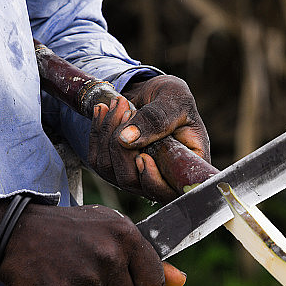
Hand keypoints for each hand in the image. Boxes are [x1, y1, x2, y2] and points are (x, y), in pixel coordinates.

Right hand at [0, 203, 185, 285]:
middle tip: (85, 281)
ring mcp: (84, 277)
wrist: (13, 231)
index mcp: (126, 236)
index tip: (117, 279)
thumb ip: (148, 259)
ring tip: (66, 283)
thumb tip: (180, 281)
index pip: (153, 284)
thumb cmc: (67, 232)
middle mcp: (109, 255)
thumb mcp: (110, 233)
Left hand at [88, 75, 209, 201]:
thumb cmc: (173, 97)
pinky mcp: (116, 168)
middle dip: (122, 146)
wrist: (152, 93)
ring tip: (119, 104)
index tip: (143, 157)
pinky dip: (98, 132)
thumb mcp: (174, 99)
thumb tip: (127, 139)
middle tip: (126, 110)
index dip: (153, 181)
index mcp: (186, 166)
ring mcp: (136, 176)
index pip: (169, 191)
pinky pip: (98, 159)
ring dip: (108, 133)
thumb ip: (156, 118)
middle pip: (132, 181)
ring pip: (111, 171)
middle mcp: (161, 178)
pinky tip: (104, 111)